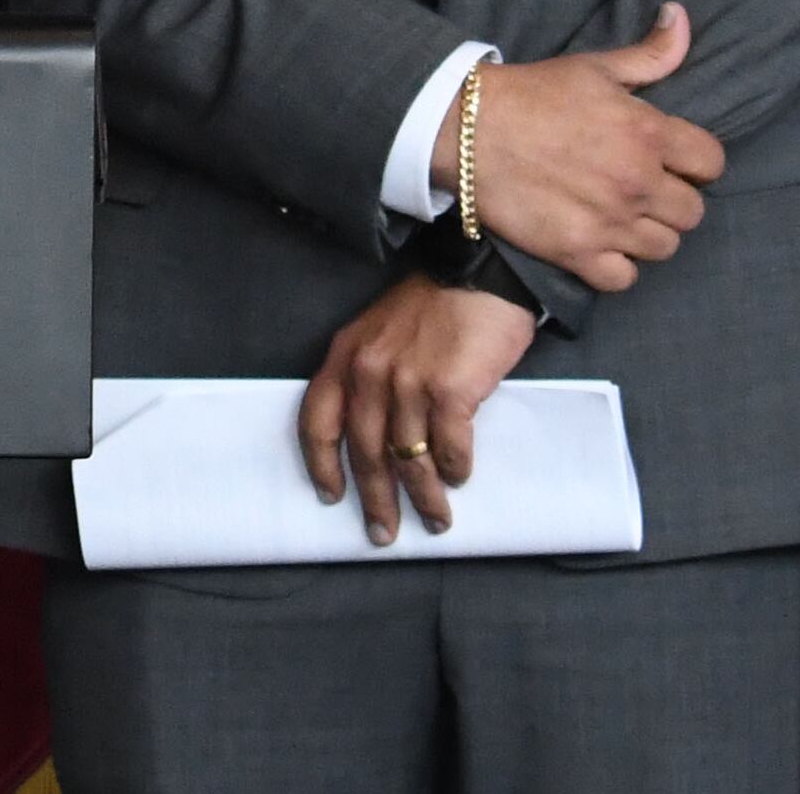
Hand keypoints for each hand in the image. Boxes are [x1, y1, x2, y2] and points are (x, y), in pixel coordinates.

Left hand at [295, 273, 541, 547]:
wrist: (481, 267)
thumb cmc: (437, 301)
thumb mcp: (382, 329)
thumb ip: (372, 373)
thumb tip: (379, 436)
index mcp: (347, 356)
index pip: (317, 421)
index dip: (321, 465)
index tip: (330, 496)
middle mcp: (371, 371)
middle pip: (363, 453)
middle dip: (375, 500)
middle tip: (384, 532)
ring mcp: (409, 382)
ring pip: (407, 459)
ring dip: (423, 498)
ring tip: (435, 520)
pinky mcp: (450, 390)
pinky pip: (448, 448)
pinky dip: (454, 469)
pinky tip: (460, 477)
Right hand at [430, 5, 724, 290]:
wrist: (468, 129)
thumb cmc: (533, 93)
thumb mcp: (595, 66)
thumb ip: (650, 53)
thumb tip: (681, 16)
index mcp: (648, 133)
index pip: (711, 163)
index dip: (696, 161)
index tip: (674, 159)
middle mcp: (637, 182)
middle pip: (693, 212)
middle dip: (674, 199)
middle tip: (645, 189)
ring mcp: (609, 223)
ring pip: (665, 247)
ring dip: (649, 233)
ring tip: (625, 216)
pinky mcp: (577, 253)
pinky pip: (625, 278)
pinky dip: (617, 266)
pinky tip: (602, 244)